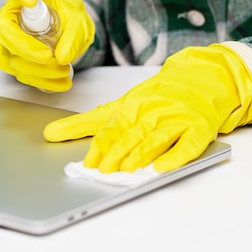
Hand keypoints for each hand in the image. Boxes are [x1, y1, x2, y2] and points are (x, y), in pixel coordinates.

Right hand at [0, 0, 94, 91]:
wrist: (62, 31)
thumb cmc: (64, 19)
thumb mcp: (77, 20)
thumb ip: (73, 35)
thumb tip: (63, 57)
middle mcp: (8, 17)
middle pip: (5, 33)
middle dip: (28, 50)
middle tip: (50, 57)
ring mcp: (4, 41)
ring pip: (12, 59)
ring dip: (39, 71)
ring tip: (64, 72)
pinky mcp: (9, 60)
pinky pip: (20, 74)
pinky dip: (41, 81)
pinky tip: (59, 82)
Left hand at [43, 44, 251, 171]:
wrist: (202, 79)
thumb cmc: (157, 98)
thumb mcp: (119, 106)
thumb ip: (85, 123)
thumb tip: (49, 134)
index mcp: (131, 107)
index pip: (112, 127)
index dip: (100, 146)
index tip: (88, 162)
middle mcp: (152, 113)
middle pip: (132, 135)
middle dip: (117, 154)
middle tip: (104, 171)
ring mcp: (176, 121)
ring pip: (156, 139)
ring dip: (142, 154)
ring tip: (127, 169)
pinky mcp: (198, 129)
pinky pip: (188, 145)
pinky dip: (176, 156)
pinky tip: (163, 167)